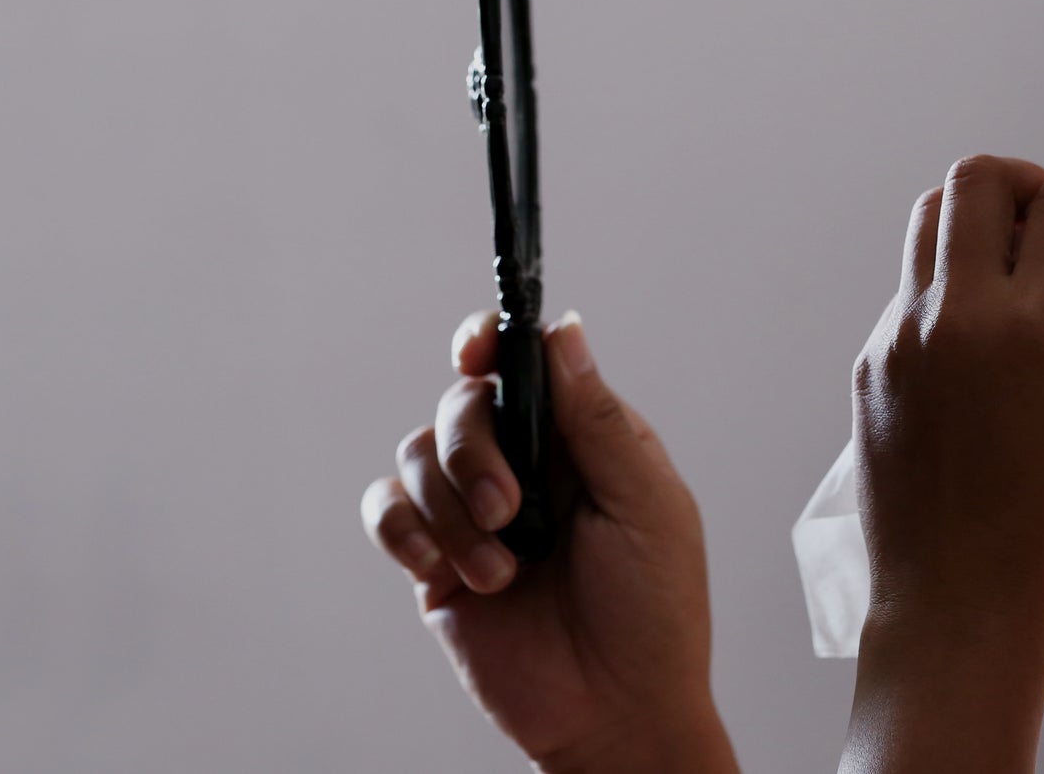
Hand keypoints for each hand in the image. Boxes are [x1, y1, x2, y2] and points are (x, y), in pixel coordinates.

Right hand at [360, 313, 737, 773]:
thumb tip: (564, 331)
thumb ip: (598, 420)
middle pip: (463, 402)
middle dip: (474, 448)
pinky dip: (403, 529)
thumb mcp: (647, 505)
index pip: (525, 362)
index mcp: (583, 438)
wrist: (617, 712)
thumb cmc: (655, 612)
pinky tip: (438, 566)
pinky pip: (388, 511)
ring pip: (419, 453)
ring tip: (500, 567)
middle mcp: (527, 464)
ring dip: (451, 507)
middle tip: (509, 509)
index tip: (474, 351)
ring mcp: (477, 511)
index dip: (490, 342)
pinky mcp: (437, 561)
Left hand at [854, 147, 1043, 650]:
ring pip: (929, 218)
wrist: (960, 609)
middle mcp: (956, 317)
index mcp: (1036, 331)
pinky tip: (986, 340)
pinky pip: (911, 287)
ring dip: (979, 217)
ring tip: (1021, 264)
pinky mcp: (869, 365)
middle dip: (1027, 177)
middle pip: (976, 178)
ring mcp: (900, 338)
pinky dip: (953, 283)